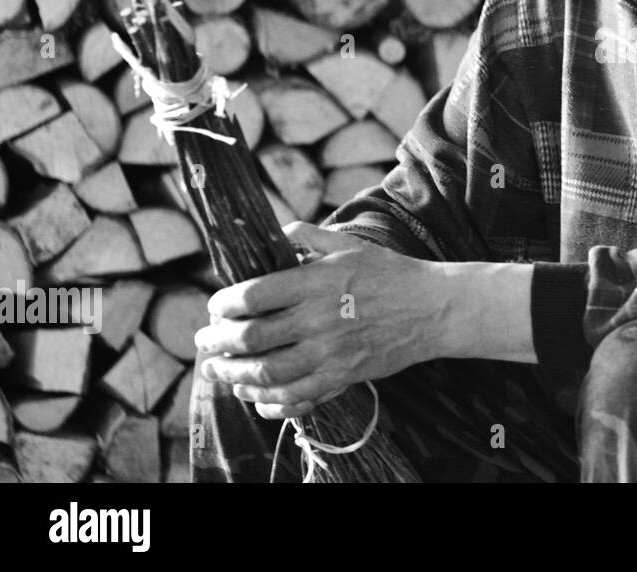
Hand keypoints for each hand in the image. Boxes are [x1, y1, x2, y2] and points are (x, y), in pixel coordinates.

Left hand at [194, 222, 445, 419]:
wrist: (433, 308)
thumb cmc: (390, 272)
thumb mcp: (348, 243)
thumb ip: (305, 236)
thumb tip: (271, 236)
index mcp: (316, 282)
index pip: (252, 296)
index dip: (223, 304)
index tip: (215, 307)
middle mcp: (319, 319)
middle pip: (251, 338)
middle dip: (217, 343)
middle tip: (203, 342)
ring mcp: (331, 352)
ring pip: (266, 372)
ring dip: (233, 375)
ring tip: (217, 371)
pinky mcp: (343, 376)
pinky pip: (296, 397)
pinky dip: (268, 400)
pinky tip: (254, 396)